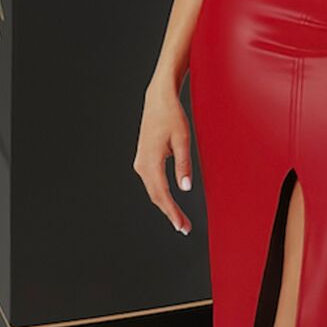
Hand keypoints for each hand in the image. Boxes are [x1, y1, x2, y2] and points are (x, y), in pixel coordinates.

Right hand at [132, 68, 193, 235]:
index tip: (182, 226)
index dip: (173, 212)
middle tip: (184, 228)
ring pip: (153, 190)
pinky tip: (170, 201)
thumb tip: (185, 188)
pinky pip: (152, 182)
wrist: (159, 99)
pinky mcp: (144, 158)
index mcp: (151, 161)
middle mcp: (142, 164)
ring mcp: (141, 162)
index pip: (162, 194)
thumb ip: (184, 165)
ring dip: (165, 205)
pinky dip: (161, 194)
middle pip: (156, 196)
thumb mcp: (183, 139)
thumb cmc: (172, 116)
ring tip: (179, 219)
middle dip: (170, 213)